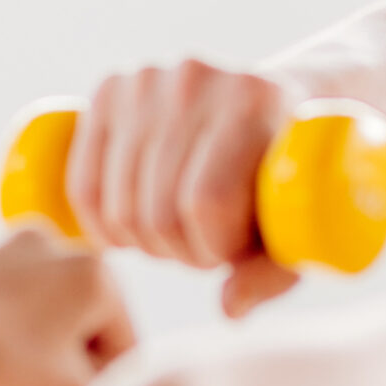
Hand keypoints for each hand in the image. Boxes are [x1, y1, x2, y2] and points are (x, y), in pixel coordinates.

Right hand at [70, 59, 308, 317]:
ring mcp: (149, 79)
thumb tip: (229, 308)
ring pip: (117, 204)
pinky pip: (83, 184)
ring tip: (180, 229)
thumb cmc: (295, 176)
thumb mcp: (302, 225)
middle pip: (158, 211)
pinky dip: (100, 224)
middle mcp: (198, 77)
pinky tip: (129, 229)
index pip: (206, 203)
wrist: (288, 97)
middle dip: (181, 251)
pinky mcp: (111, 88)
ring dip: (145, 241)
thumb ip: (274, 272)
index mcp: (256, 98)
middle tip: (207, 245)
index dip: (215, 249)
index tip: (235, 251)